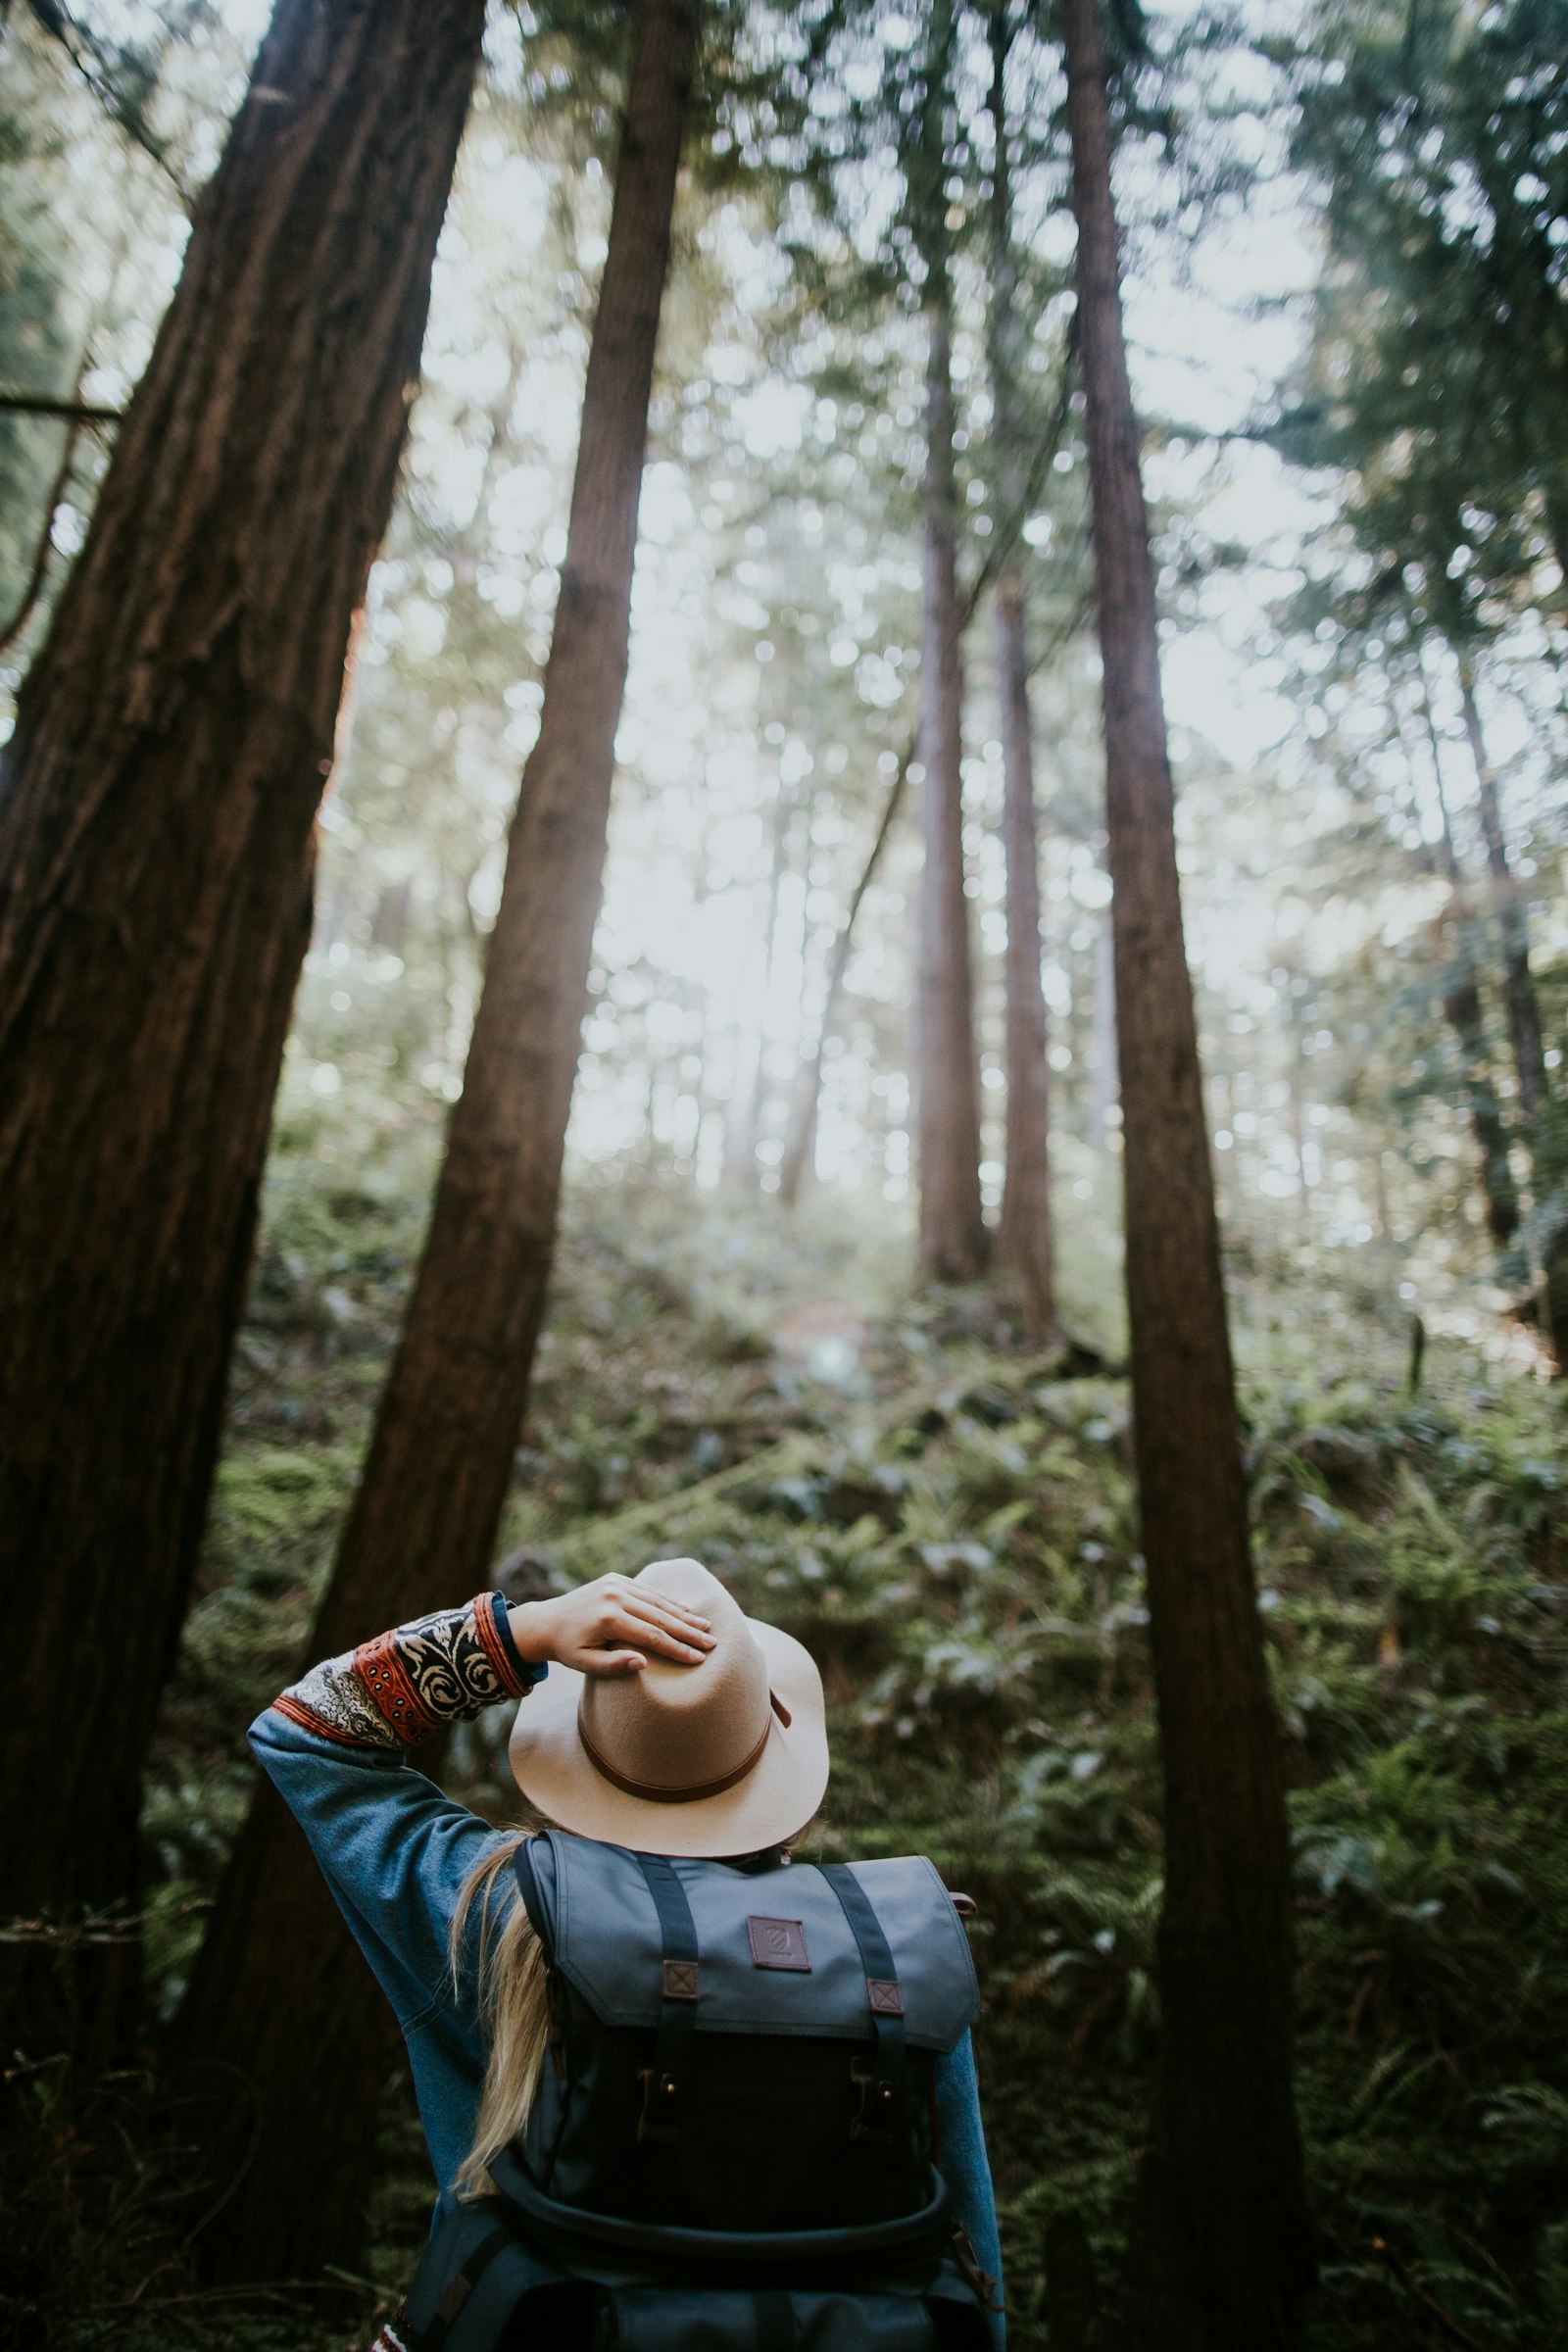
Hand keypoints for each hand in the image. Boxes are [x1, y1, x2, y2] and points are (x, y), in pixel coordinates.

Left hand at [508, 1574, 715, 1677]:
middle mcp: (615, 1597)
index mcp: (608, 1619)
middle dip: (688, 1631)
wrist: (546, 1621)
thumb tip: (644, 1663)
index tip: (698, 1658)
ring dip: (683, 1614)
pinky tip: (685, 1609)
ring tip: (706, 1626)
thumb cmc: (567, 1649)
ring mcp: (616, 1585)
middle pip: (660, 1616)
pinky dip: (667, 1600)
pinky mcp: (615, 1579)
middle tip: (712, 1643)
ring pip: (657, 1601)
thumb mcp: (584, 1664)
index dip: (677, 1648)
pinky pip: (647, 1591)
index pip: (652, 1635)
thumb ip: (613, 1666)